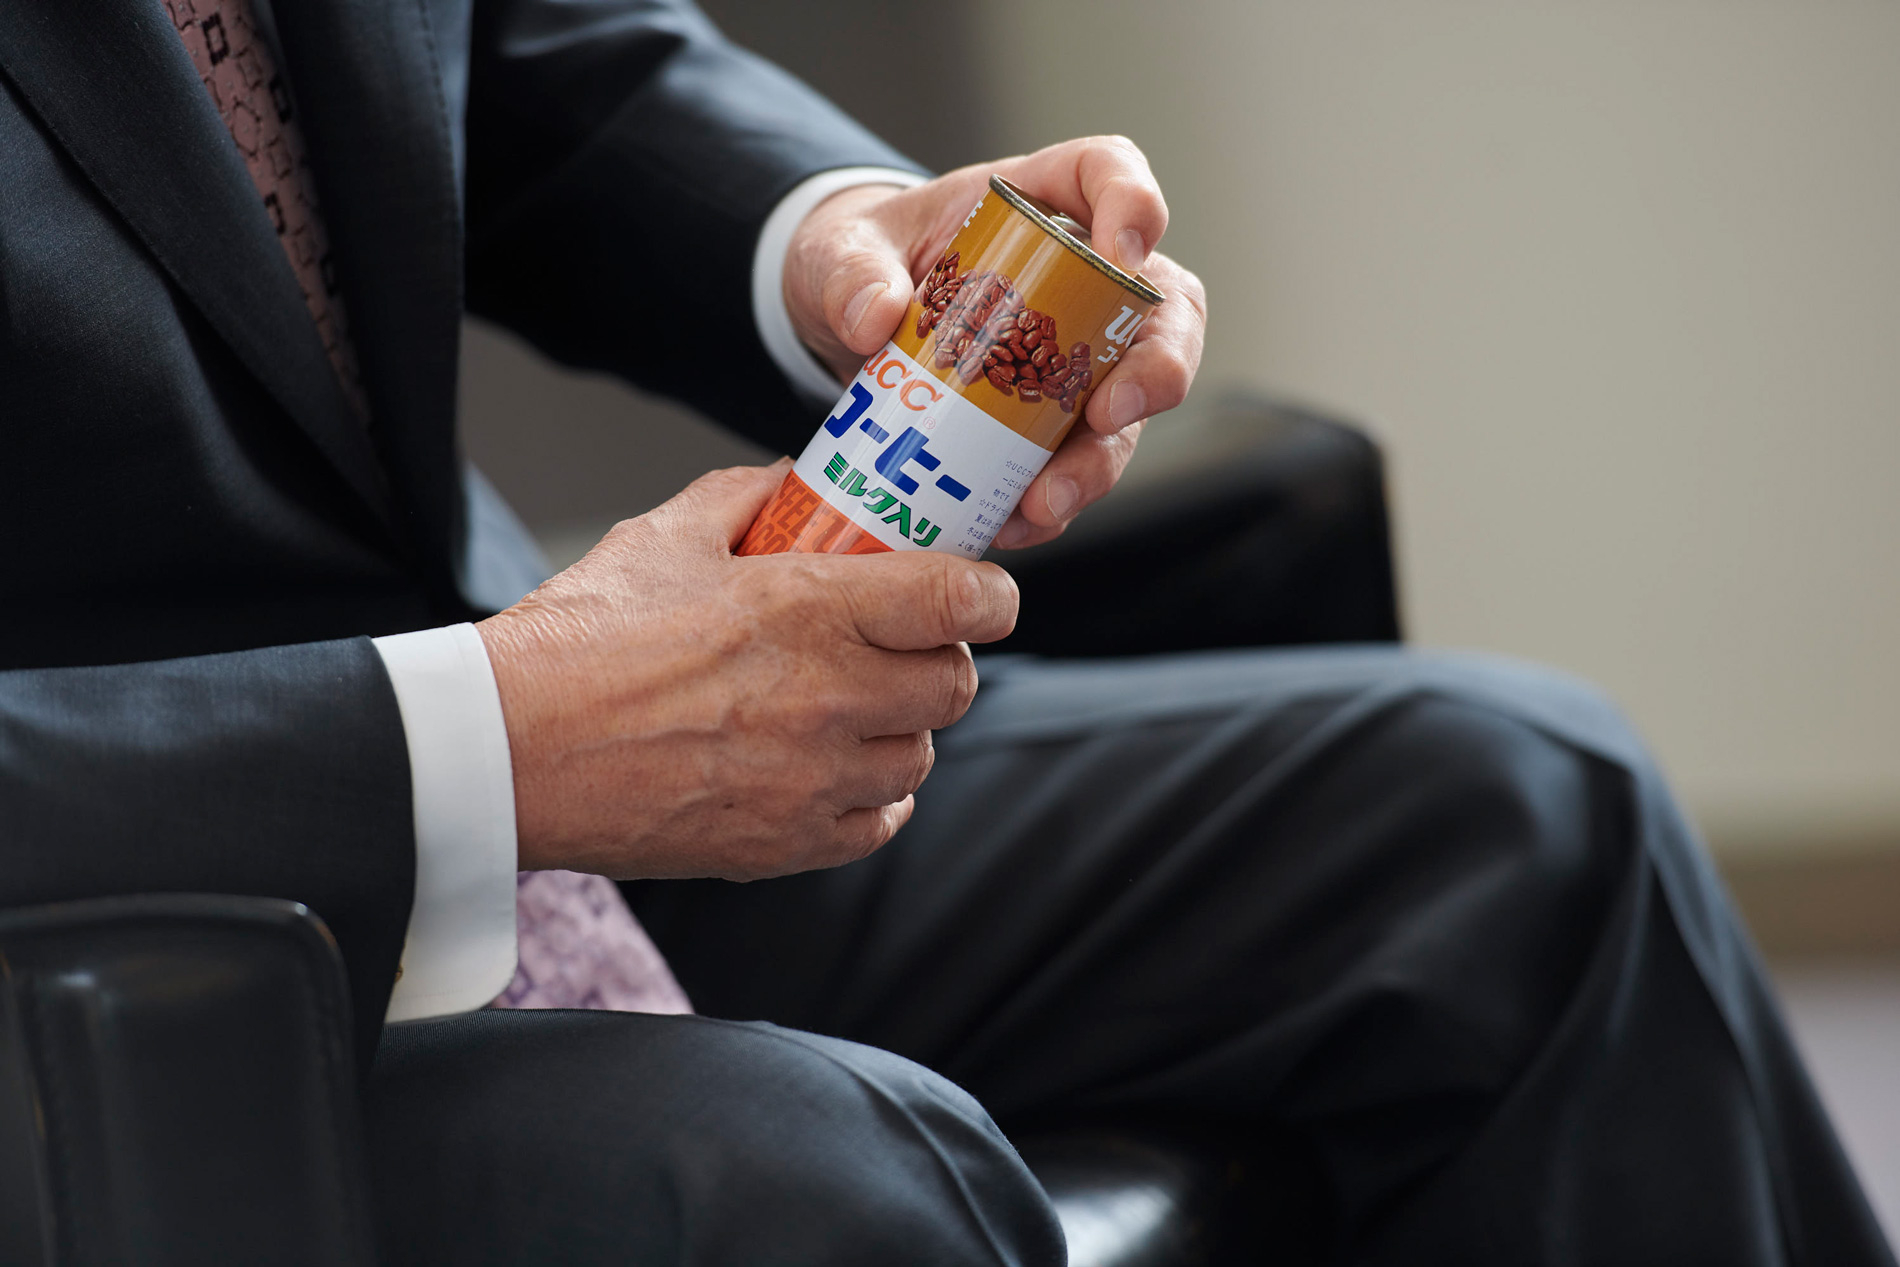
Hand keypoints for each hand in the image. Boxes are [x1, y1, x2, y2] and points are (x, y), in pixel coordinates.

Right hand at [476, 462, 1017, 880]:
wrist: (509, 749)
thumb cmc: (578, 638)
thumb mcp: (663, 535)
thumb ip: (745, 498)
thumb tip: (795, 480)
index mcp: (808, 607)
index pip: (959, 601)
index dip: (988, 596)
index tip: (982, 595)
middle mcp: (827, 695)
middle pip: (954, 684)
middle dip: (939, 659)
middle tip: (902, 648)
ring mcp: (811, 778)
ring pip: (920, 754)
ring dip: (902, 728)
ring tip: (852, 709)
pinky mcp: (785, 842)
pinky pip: (879, 822)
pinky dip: (873, 797)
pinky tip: (834, 770)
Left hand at [783, 136, 1208, 548]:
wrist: (843, 324)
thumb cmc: (861, 263)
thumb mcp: (838, 254)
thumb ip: (850, 273)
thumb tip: (873, 319)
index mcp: (1039, 203)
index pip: (1111, 176)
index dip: (1136, 206)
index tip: (1125, 250)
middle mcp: (1081, 280)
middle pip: (1163, 310)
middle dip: (1158, 368)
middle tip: (1112, 414)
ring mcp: (1076, 357)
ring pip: (1129, 407)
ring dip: (1098, 462)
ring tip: (1046, 502)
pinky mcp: (1053, 422)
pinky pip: (1073, 465)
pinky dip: (1050, 501)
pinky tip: (1010, 523)